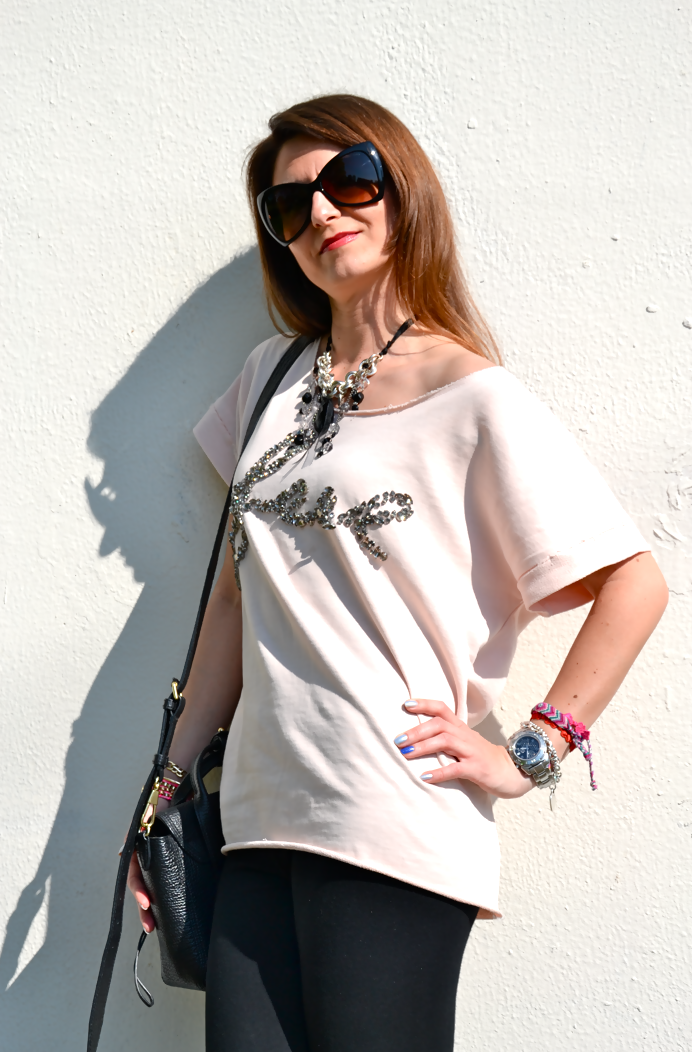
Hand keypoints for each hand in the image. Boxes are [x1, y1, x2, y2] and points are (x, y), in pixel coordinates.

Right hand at [125, 796, 170, 932]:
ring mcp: (159, 858)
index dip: (139, 890)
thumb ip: (138, 831)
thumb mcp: (147, 814)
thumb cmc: (160, 799)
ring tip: (157, 925)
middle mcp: (146, 855)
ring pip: (154, 886)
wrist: (178, 786)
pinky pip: (167, 878)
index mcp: (137, 848)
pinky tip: (171, 909)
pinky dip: (166, 893)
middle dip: (144, 908)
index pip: (134, 874)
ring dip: (154, 906)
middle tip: (150, 925)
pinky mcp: (173, 858)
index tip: (147, 903)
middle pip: (143, 886)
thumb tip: (124, 854)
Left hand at [394, 698, 533, 798]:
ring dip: (423, 747)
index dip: (424, 704)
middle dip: (416, 731)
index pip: (442, 709)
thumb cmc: (482, 758)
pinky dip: (439, 772)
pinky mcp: (477, 769)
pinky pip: (456, 768)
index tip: (406, 705)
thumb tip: (416, 737)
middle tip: (398, 740)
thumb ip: (446, 737)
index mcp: (461, 728)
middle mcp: (465, 736)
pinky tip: (424, 776)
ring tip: (406, 754)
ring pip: (445, 741)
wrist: (512, 771)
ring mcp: (472, 751)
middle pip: (439, 724)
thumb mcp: (464, 743)